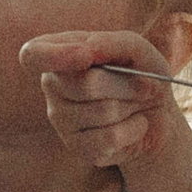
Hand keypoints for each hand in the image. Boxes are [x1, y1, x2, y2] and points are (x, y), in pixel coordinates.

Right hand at [19, 30, 183, 167]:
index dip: (56, 56)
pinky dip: (136, 128)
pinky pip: (111, 138)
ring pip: (104, 112)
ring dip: (135, 106)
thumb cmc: (141, 73)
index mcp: (56, 53)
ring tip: (137, 105)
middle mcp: (51, 86)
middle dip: (127, 84)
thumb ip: (111, 42)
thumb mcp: (134, 48)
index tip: (86, 56)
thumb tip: (87, 50)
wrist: (158, 114)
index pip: (32, 55)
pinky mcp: (79, 148)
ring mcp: (61, 121)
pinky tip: (135, 125)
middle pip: (86, 85)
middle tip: (146, 85)